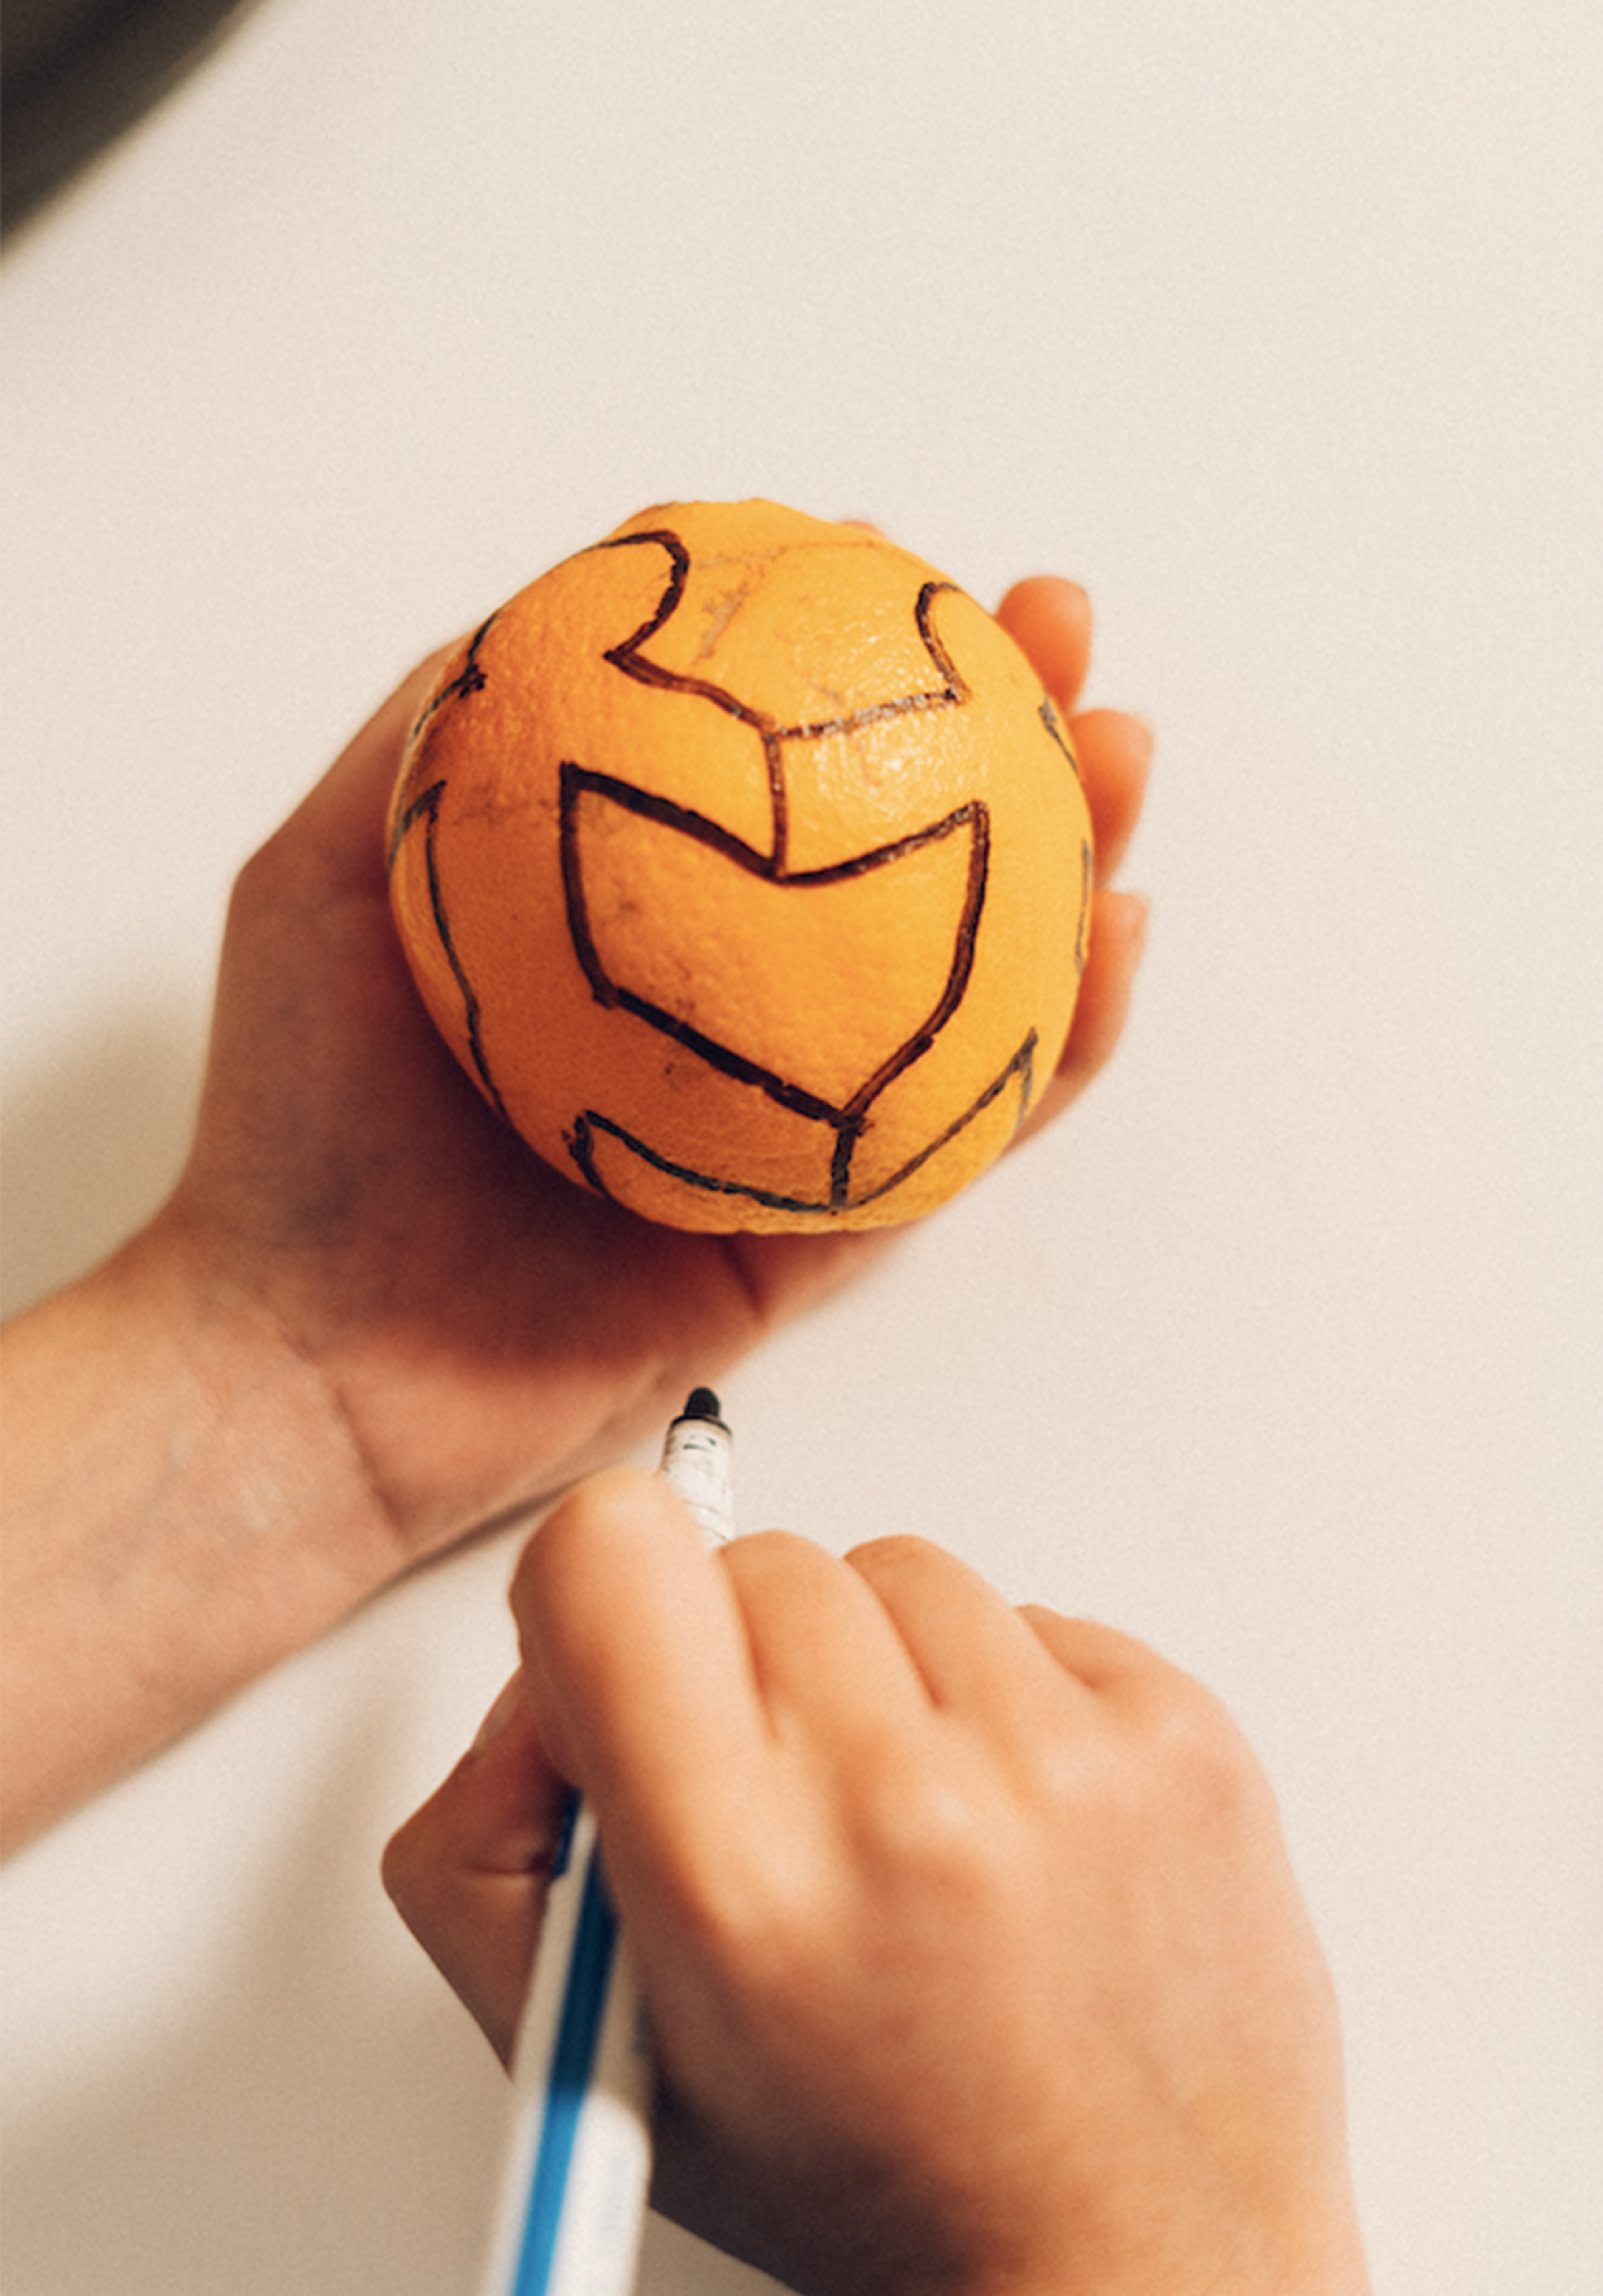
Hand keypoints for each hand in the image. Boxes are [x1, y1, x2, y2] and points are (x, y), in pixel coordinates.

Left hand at [157, 575, 1148, 1561]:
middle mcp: (724, 1017)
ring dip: (1073, 867)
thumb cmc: (297, 1128)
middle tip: (1059, 633)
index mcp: (632, 928)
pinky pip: (965, 1141)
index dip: (848, 660)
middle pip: (897, 861)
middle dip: (1002, 735)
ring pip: (968, 991)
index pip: (771, 773)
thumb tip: (560, 590)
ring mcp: (784, 1128)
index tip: (896, 560)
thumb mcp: (326, 877)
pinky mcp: (816, 1244)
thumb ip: (428, 735)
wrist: (307, 1364)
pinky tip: (1112, 948)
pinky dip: (1057, 1052)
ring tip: (1123, 756)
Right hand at [384, 1475, 1368, 2295]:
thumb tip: (543, 1678)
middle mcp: (908, 1800)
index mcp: (739, 1880)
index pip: (611, 1551)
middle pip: (757, 1558)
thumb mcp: (593, 2057)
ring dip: (880, 1674)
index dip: (595, 1587)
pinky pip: (1028, 1615)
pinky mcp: (1180, 1731)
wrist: (1135, 2257)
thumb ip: (485, 1845)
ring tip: (907, 1828)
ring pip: (896, 1572)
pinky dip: (1001, 1700)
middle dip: (743, 1665)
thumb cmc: (876, 2180)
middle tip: (785, 1808)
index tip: (627, 1660)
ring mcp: (1065, 1757)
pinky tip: (1006, 1827)